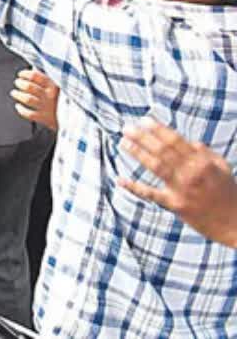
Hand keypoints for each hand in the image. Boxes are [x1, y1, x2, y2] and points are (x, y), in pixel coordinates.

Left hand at [11, 69, 58, 130]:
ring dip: (18, 95)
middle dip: (20, 83)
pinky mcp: (45, 118)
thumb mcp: (60, 85)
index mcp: (54, 85)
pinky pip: (28, 113)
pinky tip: (18, 106)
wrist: (75, 119)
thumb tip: (35, 64)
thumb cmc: (64, 99)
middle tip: (17, 82)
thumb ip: (48, 75)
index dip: (25, 74)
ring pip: (27, 99)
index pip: (35, 75)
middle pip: (29, 86)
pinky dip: (21, 109)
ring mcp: (47, 107)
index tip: (20, 74)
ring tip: (14, 92)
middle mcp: (50, 95)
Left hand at [119, 117, 236, 247]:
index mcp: (202, 162)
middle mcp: (192, 173)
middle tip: (126, 127)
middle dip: (143, 137)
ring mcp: (183, 189)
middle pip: (162, 150)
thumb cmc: (229, 194)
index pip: (176, 141)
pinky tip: (120, 180)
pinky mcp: (175, 205)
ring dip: (138, 153)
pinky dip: (134, 187)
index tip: (144, 120)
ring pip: (156, 166)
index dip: (158, 129)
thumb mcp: (223, 170)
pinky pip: (151, 194)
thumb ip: (207, 154)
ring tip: (123, 142)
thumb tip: (192, 142)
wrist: (235, 224)